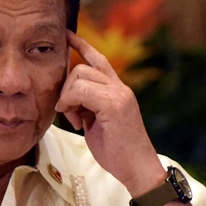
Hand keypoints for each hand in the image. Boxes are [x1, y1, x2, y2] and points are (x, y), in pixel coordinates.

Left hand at [56, 31, 165, 196]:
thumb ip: (87, 107)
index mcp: (118, 91)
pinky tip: (76, 122)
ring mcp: (119, 94)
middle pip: (81, 67)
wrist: (138, 170)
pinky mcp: (114, 104)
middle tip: (68, 113)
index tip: (67, 35)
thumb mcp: (98, 125)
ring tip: (74, 119)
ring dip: (68, 97)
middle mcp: (120, 88)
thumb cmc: (118, 153)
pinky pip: (81, 90)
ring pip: (79, 75)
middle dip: (66, 87)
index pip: (98, 59)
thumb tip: (68, 100)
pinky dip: (71, 103)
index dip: (81, 46)